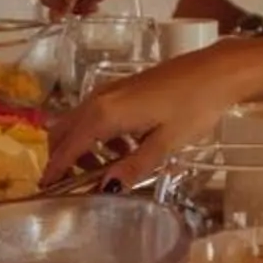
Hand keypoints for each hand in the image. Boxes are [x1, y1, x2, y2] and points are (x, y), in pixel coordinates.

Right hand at [44, 45, 258, 188]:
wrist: (217, 71)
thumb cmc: (194, 107)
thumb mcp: (165, 143)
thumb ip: (134, 166)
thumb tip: (106, 189)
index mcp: (105, 115)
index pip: (68, 147)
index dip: (55, 170)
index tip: (45, 191)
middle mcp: (99, 100)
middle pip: (63, 131)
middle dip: (63, 159)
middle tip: (75, 184)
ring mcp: (109, 91)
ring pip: (78, 123)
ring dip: (83, 148)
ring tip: (109, 169)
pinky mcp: (121, 89)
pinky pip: (96, 115)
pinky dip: (98, 135)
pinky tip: (125, 148)